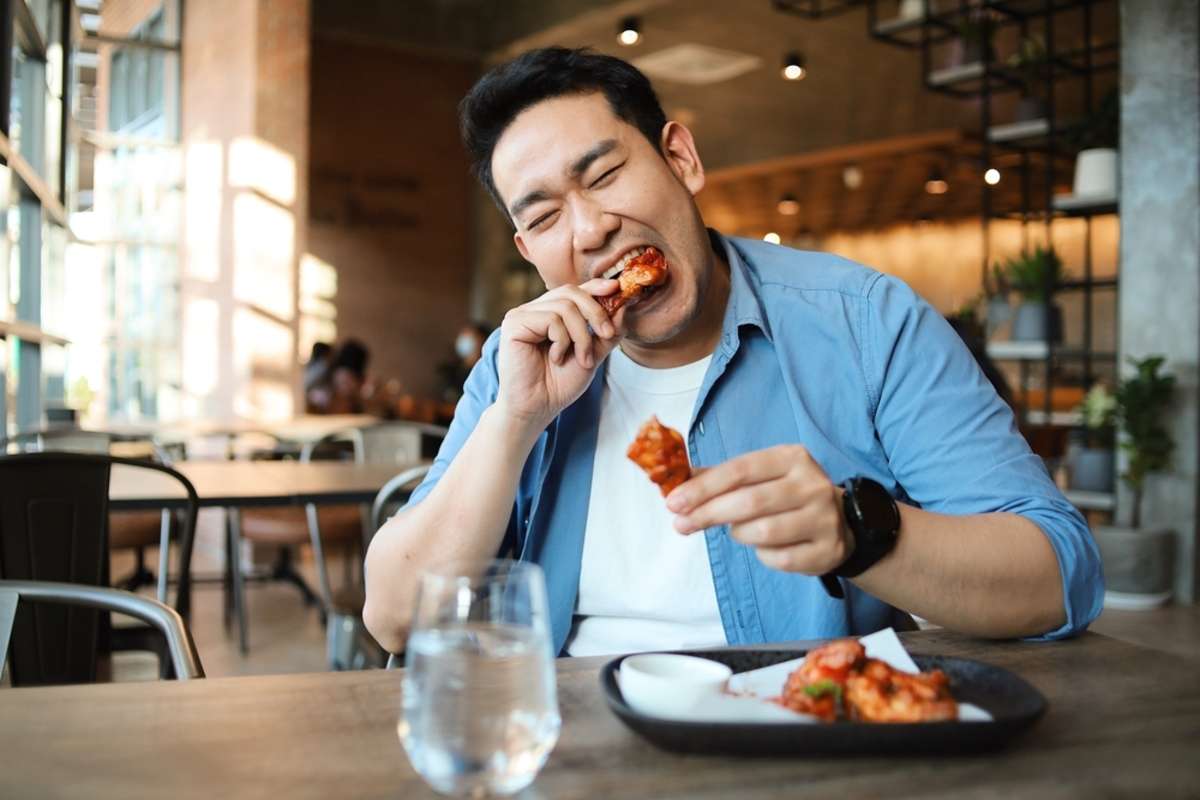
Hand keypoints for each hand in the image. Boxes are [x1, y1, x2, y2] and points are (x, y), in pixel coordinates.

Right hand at [494, 278, 623, 432]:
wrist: (538, 408)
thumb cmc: (560, 385)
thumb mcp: (592, 355)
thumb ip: (606, 332)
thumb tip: (623, 306)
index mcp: (549, 314)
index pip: (574, 291)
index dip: (595, 286)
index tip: (616, 289)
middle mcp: (534, 310)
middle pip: (571, 292)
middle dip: (596, 313)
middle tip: (607, 336)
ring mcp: (522, 315)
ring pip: (565, 307)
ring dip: (581, 335)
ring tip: (581, 359)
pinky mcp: (514, 324)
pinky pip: (550, 319)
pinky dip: (562, 340)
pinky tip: (556, 358)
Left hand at [665, 445, 854, 574]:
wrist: (844, 523)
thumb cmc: (788, 496)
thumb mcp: (761, 476)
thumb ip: (722, 476)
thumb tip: (678, 479)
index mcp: (792, 458)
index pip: (740, 470)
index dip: (703, 487)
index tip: (674, 502)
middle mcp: (812, 484)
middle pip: (749, 501)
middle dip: (708, 514)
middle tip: (681, 524)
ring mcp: (824, 518)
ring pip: (763, 533)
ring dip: (739, 535)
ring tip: (737, 531)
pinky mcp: (827, 550)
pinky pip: (779, 559)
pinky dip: (762, 555)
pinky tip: (764, 546)